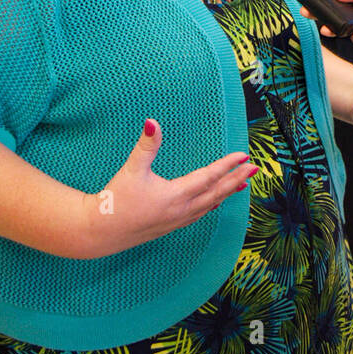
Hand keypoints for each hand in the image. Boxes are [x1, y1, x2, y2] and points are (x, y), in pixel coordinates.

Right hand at [86, 119, 255, 257]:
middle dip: (236, 179)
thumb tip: (152, 122)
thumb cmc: (114, 200)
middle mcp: (181, 210)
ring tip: (242, 184)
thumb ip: (146, 145)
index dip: (227, 165)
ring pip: (210, 206)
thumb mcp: (131, 169)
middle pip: (216, 193)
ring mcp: (177, 221)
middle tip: (254, 168)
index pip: (208, 178)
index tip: (243, 156)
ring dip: (227, 193)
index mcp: (175, 196)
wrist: (98, 231)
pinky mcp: (170, 226)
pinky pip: (199, 214)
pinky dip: (212, 205)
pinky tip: (214, 202)